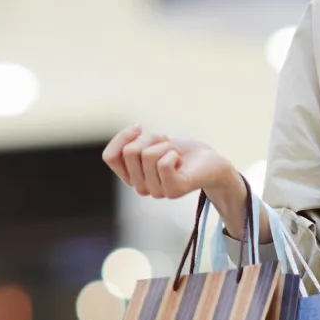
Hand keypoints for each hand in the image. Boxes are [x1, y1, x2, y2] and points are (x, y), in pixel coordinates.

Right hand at [102, 124, 237, 200]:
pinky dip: (173, 153)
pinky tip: (180, 161)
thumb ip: (133, 142)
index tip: (139, 127)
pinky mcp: (174, 191)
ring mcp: (157, 191)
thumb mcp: (150, 142)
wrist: (210, 162)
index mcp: (131, 177)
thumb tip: (134, 131)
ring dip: (164, 145)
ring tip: (175, 152)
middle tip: (166, 144)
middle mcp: (141, 188)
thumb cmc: (180, 151)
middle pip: (129, 152)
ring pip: (147, 155)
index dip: (122, 137)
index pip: (109, 157)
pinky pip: (163, 163)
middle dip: (149, 139)